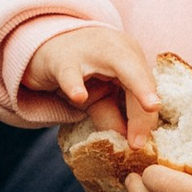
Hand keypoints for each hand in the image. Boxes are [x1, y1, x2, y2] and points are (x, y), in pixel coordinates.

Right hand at [25, 24, 160, 151]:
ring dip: (137, 87)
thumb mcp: (96, 96)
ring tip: (149, 106)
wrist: (42, 45)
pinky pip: (71, 74)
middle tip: (140, 142)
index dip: (146, 118)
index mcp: (130, 57)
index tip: (142, 145)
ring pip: (120, 66)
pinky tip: (79, 96)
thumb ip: (112, 115)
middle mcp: (117, 48)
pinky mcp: (63, 60)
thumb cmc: (77, 73)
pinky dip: (75, 85)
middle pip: (140, 78)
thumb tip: (129, 142)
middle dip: (143, 111)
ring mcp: (92, 51)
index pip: (146, 87)